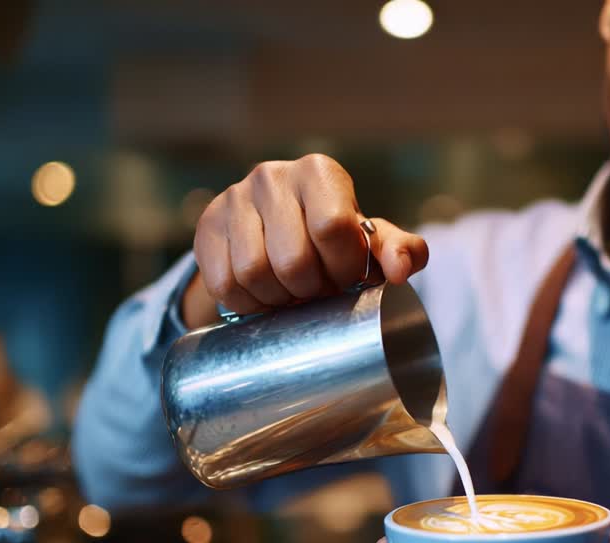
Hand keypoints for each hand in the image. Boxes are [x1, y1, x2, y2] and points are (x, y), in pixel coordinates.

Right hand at [181, 154, 429, 326]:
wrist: (272, 229)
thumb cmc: (332, 238)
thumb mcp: (369, 241)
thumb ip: (399, 251)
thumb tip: (401, 270)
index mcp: (320, 172)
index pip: (332, 228)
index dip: (342, 268)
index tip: (346, 278)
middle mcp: (273, 176)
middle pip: (292, 260)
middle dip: (309, 290)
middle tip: (316, 290)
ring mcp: (234, 198)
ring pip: (253, 273)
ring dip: (277, 299)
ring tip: (291, 293)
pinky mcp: (207, 225)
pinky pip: (223, 284)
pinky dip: (247, 303)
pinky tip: (263, 295)